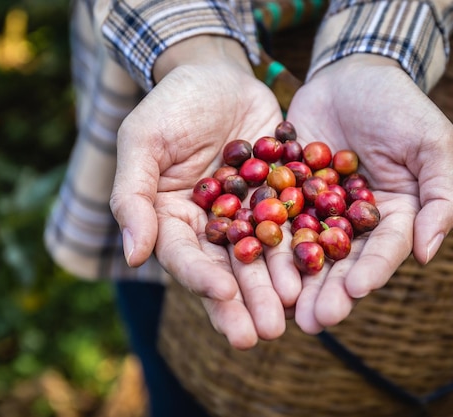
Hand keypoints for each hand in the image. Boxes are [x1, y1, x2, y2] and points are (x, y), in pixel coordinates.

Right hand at [109, 36, 301, 348]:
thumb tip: (133, 255)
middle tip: (263, 333)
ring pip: (262, 258)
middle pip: (225, 271)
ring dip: (277, 287)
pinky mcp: (277, 200)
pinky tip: (319, 270)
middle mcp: (210, 227)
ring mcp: (246, 216)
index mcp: (171, 219)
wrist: (218, 74)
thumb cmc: (172, 104)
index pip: (183, 257)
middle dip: (244, 302)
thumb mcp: (143, 141)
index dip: (201, 278)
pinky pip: (291, 227)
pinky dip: (303, 249)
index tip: (222, 294)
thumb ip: (133, 195)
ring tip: (295, 312)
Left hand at [286, 55, 452, 333]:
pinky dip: (264, 241)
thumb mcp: (432, 143)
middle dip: (329, 292)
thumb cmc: (400, 105)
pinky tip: (250, 263)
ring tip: (282, 309)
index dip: (373, 271)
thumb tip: (427, 252)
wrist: (351, 74)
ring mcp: (318, 211)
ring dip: (295, 280)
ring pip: (306, 250)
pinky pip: (275, 219)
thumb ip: (440, 195)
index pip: (385, 250)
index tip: (357, 290)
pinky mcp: (286, 195)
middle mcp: (354, 222)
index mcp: (394, 216)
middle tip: (314, 321)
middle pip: (342, 262)